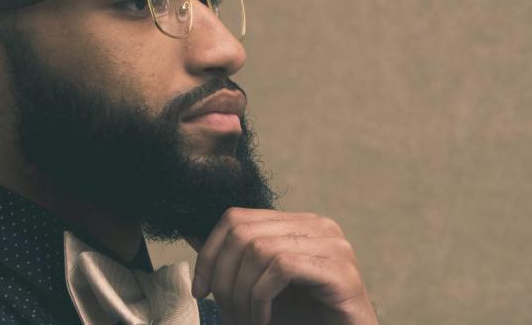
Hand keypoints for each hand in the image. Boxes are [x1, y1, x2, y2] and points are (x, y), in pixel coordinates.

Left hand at [188, 207, 377, 324]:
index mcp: (297, 224)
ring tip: (247, 320)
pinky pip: (282, 267)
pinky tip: (264, 319)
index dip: (209, 253)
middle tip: (225, 313)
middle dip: (223, 277)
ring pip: (260, 250)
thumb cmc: (304, 319)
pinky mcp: (340, 270)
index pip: (236, 217)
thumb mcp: (257, 288)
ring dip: (242, 294)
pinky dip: (262, 298)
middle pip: (243, 232)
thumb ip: (231, 260)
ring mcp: (332, 245)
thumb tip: (191, 232)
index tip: (200, 291)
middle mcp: (317, 226)